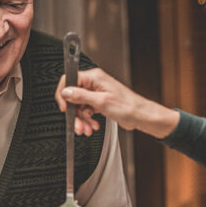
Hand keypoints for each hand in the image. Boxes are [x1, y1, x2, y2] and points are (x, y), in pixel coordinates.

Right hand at [55, 67, 178, 138]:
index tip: (64, 107)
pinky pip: (87, 110)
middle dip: (74, 113)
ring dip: (82, 119)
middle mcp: (95, 83)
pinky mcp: (100, 102)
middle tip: (78, 125)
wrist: (141, 116)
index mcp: (94, 77)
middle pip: (73, 96)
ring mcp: (97, 93)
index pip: (69, 80)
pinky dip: (88, 119)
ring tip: (87, 129)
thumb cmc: (128, 107)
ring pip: (80, 106)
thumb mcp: (101, 102)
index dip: (64, 94)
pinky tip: (93, 125)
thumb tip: (66, 92)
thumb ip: (80, 96)